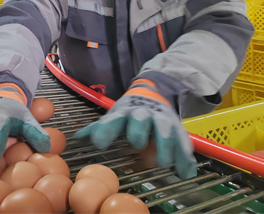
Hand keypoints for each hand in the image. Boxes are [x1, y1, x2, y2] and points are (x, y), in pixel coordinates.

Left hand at [75, 80, 196, 178]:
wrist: (153, 94)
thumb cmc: (128, 113)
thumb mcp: (113, 117)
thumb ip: (98, 129)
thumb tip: (76, 138)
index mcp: (123, 113)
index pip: (112, 120)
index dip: (105, 131)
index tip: (98, 143)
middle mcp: (142, 115)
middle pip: (140, 119)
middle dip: (138, 130)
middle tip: (136, 143)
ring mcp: (161, 120)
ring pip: (164, 130)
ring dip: (165, 145)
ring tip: (163, 163)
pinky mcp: (178, 128)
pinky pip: (183, 141)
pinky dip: (185, 157)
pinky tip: (186, 171)